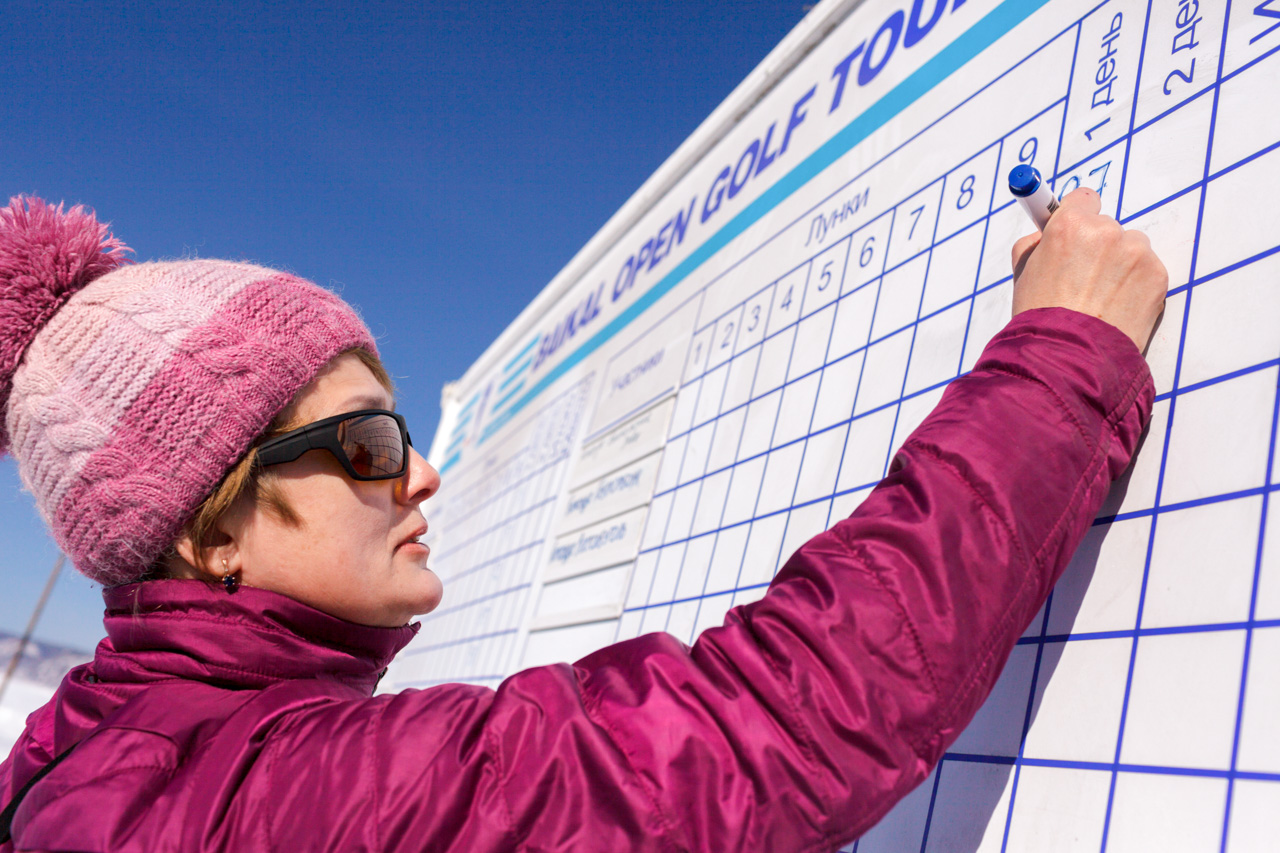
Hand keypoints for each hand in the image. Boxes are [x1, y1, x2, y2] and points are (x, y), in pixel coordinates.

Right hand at [1011, 187, 1167, 352]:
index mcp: (1069, 225)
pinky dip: (1136, 285)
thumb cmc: (1041, 317)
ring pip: (1131, 247)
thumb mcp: (1023, 272)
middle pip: (1108, 227)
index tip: (1078, 232)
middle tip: (1085, 280)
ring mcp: (1135, 252)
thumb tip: (1046, 230)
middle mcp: (1106, 231)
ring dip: (1121, 265)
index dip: (1079, 217)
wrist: (1069, 355)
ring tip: (1102, 297)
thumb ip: (1036, 242)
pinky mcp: (1157, 274)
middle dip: (1099, 248)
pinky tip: (1117, 305)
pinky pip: (1147, 270)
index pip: (1085, 198)